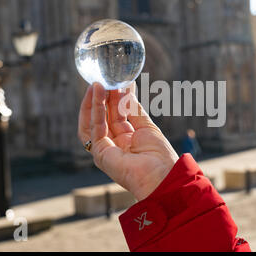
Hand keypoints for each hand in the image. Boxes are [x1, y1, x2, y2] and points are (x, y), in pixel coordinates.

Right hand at [78, 82, 178, 200]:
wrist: (161, 175)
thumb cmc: (159, 155)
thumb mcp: (146, 126)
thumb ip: (133, 109)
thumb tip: (126, 90)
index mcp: (127, 140)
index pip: (116, 116)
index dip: (115, 99)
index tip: (117, 82)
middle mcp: (114, 144)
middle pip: (105, 117)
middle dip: (104, 98)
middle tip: (105, 79)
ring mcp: (106, 150)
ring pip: (94, 122)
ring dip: (95, 102)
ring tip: (98, 84)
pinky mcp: (99, 153)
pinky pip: (93, 128)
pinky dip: (95, 111)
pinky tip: (98, 94)